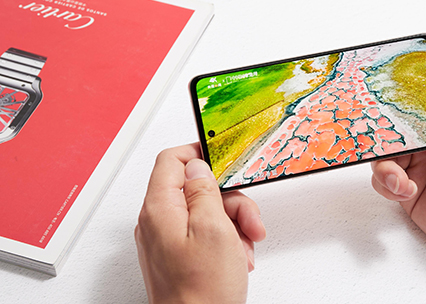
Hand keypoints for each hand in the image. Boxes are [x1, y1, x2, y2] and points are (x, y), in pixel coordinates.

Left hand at [135, 143, 265, 303]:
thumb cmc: (202, 291)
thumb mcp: (214, 229)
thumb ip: (204, 190)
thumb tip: (199, 166)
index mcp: (160, 209)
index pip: (171, 160)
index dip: (199, 154)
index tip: (225, 159)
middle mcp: (158, 221)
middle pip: (196, 188)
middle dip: (229, 200)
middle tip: (247, 220)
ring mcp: (167, 239)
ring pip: (205, 211)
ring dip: (233, 223)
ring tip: (245, 247)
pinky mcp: (178, 254)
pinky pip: (204, 232)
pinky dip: (225, 239)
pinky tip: (237, 256)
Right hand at [371, 31, 425, 303]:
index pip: (410, 92)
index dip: (390, 87)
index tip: (370, 82)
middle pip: (387, 123)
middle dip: (376, 128)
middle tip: (371, 131)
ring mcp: (417, 163)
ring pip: (379, 152)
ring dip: (384, 164)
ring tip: (401, 175)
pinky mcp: (408, 189)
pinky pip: (382, 180)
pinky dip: (388, 184)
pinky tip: (407, 190)